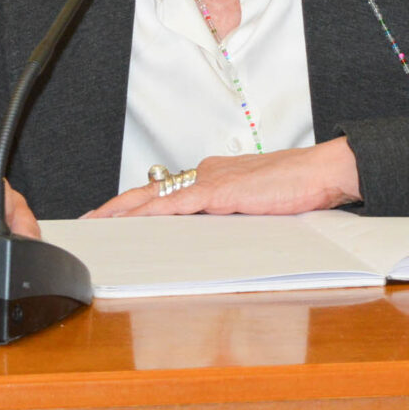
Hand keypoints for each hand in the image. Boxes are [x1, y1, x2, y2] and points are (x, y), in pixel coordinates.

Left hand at [84, 138, 361, 219]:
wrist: (320, 172)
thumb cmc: (296, 187)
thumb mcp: (255, 205)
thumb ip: (229, 216)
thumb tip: (208, 237)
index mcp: (212, 176)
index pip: (164, 192)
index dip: (133, 204)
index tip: (111, 217)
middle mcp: (205, 173)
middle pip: (149, 192)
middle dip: (114, 208)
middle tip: (87, 221)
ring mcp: (211, 180)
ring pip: (155, 196)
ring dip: (123, 211)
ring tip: (97, 223)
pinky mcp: (220, 191)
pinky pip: (177, 204)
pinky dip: (151, 213)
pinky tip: (133, 221)